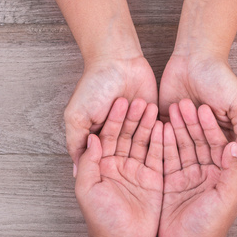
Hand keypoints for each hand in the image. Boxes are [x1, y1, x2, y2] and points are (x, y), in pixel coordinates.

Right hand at [65, 55, 157, 170]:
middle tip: (137, 162)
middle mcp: (118, 137)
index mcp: (99, 139)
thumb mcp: (76, 117)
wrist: (119, 60)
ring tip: (144, 127)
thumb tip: (75, 171)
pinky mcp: (153, 120)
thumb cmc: (94, 85)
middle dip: (130, 155)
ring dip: (144, 135)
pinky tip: (160, 130)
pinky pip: (158, 133)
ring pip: (142, 144)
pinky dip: (159, 133)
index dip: (110, 168)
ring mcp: (136, 129)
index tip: (115, 175)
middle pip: (126, 155)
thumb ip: (76, 142)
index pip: (105, 161)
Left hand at [75, 98, 162, 236]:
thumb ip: (89, 163)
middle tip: (142, 100)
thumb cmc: (101, 219)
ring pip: (143, 142)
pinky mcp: (154, 179)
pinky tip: (166, 127)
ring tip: (155, 108)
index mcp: (103, 165)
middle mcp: (120, 164)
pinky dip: (162, 142)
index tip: (122, 101)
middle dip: (134, 117)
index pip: (108, 135)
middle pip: (127, 135)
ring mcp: (138, 171)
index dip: (114, 118)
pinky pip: (158, 157)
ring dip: (148, 125)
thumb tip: (93, 138)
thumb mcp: (87, 189)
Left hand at [159, 53, 236, 166]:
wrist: (194, 58)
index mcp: (223, 138)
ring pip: (177, 145)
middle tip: (193, 127)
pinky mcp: (164, 123)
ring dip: (176, 134)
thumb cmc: (221, 79)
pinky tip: (160, 124)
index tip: (214, 148)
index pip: (219, 157)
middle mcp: (202, 139)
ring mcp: (182, 133)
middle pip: (196, 153)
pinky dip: (160, 132)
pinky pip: (160, 134)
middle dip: (193, 141)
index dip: (216, 157)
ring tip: (177, 117)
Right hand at [159, 99, 236, 236]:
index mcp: (220, 174)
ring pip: (181, 147)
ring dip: (175, 129)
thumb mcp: (226, 197)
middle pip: (197, 141)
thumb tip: (235, 145)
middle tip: (182, 103)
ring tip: (167, 109)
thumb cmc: (211, 226)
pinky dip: (162, 144)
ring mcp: (186, 177)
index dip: (209, 126)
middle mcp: (204, 172)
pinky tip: (157, 128)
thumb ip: (230, 170)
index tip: (202, 108)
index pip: (216, 143)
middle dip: (190, 122)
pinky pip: (166, 160)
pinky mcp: (170, 183)